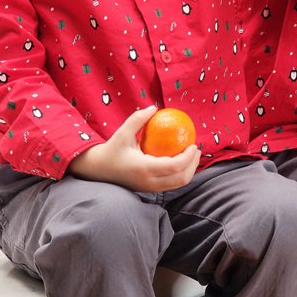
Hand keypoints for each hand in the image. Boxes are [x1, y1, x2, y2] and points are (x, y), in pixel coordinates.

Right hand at [66, 106, 200, 192]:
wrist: (99, 169)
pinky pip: (171, 183)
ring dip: (189, 170)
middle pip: (181, 179)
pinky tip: (182, 159)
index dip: (188, 157)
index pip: (174, 167)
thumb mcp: (122, 133)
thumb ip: (138, 119)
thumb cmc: (112, 149)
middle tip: (197, 149)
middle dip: (193, 165)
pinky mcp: (150, 189)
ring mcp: (150, 188)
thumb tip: (154, 107)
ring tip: (192, 154)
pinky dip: (180, 173)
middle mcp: (149, 182)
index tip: (194, 144)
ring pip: (178, 184)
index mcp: (144, 169)